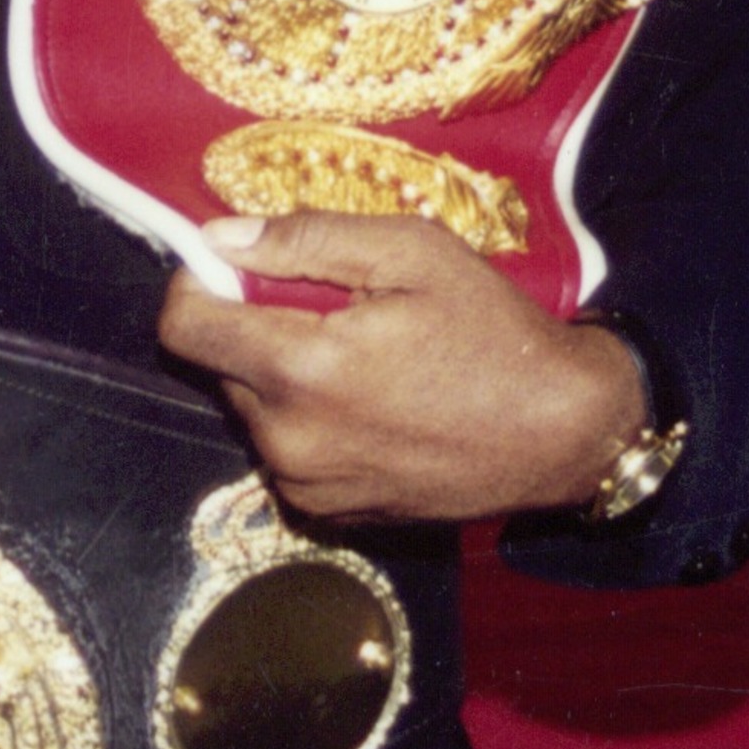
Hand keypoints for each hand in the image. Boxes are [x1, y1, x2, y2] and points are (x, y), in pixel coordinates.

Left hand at [157, 210, 646, 525]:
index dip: (201, 282)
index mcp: (303, 370)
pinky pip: (284, 447)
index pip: (184, 326)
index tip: (238, 265)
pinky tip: (371, 402)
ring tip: (363, 357)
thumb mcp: (411, 253)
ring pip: (252, 405)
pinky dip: (308, 417)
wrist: (563, 434)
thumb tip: (221, 236)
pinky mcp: (328, 511)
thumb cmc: (493, 333)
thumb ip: (305, 240)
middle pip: (220, 363)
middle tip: (332, 308)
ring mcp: (307, 484)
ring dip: (282, 373)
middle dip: (255, 325)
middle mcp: (290, 440)